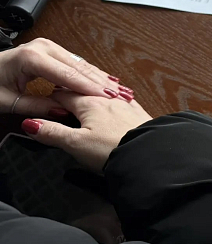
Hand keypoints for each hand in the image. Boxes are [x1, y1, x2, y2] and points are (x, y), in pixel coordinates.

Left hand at [0, 38, 133, 118]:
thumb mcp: (9, 101)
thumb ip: (38, 107)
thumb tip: (63, 112)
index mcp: (32, 57)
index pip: (68, 75)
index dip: (89, 88)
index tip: (106, 98)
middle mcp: (43, 47)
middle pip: (79, 67)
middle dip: (100, 82)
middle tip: (119, 95)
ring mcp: (47, 46)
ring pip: (80, 63)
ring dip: (99, 77)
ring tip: (117, 89)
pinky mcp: (50, 50)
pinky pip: (74, 62)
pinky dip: (90, 72)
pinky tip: (104, 79)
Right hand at [21, 91, 152, 171]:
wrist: (149, 153)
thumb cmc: (113, 149)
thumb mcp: (76, 144)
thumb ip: (53, 132)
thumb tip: (31, 124)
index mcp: (90, 103)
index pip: (63, 93)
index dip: (50, 97)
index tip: (42, 101)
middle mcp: (108, 98)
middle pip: (83, 91)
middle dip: (70, 93)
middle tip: (58, 95)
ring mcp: (125, 104)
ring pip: (102, 93)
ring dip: (90, 95)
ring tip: (81, 97)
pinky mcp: (138, 113)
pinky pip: (119, 100)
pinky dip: (109, 101)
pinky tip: (111, 104)